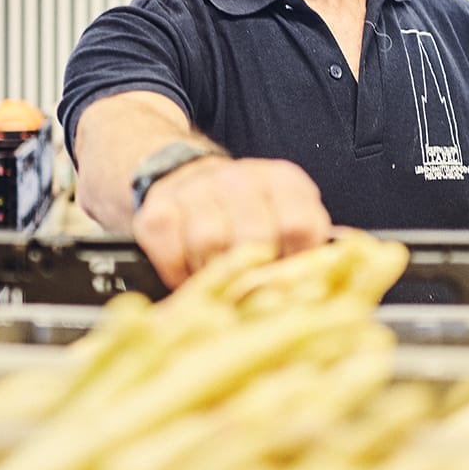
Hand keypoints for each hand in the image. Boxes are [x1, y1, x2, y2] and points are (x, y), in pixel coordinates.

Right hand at [130, 154, 332, 286]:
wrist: (186, 177)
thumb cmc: (247, 213)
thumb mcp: (286, 218)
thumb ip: (304, 248)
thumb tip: (310, 293)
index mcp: (283, 181)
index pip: (300, 226)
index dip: (295, 263)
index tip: (286, 282)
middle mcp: (240, 178)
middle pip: (254, 238)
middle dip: (252, 274)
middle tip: (249, 290)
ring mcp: (196, 189)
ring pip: (210, 243)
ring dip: (213, 274)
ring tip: (217, 280)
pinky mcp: (159, 208)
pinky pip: (170, 252)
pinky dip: (179, 274)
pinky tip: (188, 274)